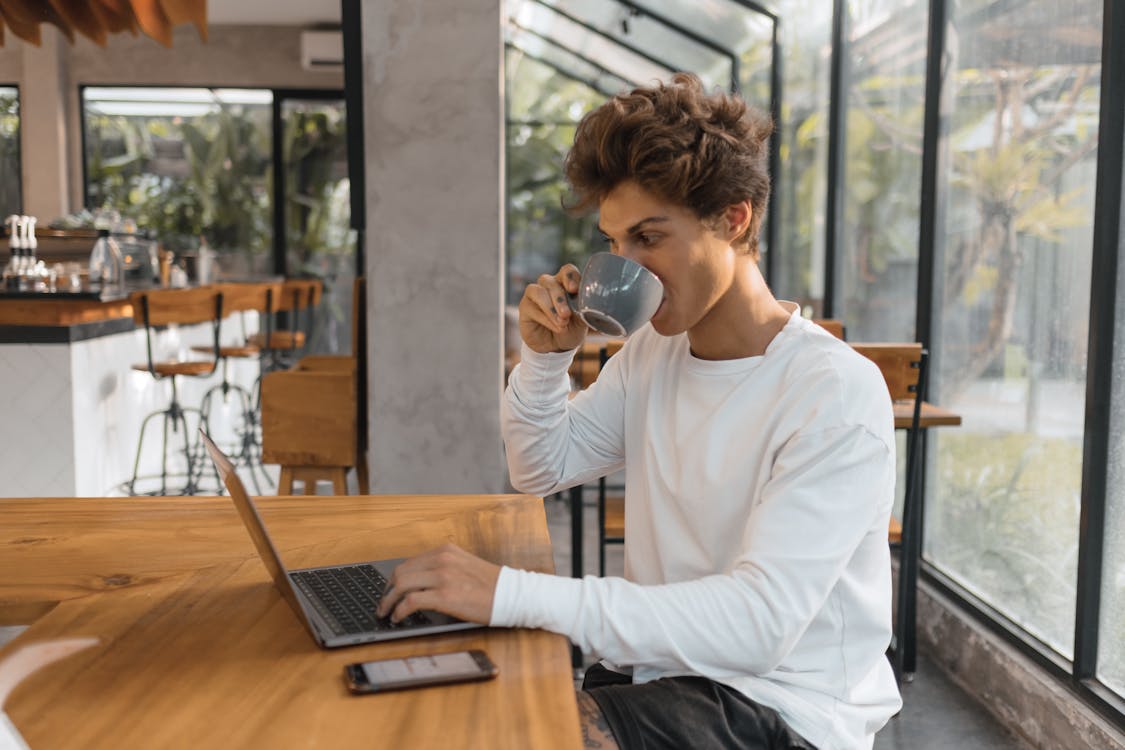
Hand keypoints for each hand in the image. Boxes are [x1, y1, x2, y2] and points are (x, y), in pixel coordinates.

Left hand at [375, 544, 500, 624]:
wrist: (511, 594)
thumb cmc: (491, 585)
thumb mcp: (464, 565)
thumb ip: (443, 567)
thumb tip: (419, 583)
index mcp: (445, 551)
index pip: (409, 562)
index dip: (395, 579)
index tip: (390, 589)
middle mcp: (442, 560)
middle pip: (400, 572)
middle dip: (387, 590)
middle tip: (384, 603)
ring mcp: (442, 577)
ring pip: (401, 585)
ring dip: (388, 601)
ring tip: (386, 612)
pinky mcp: (444, 596)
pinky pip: (411, 602)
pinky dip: (399, 611)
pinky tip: (398, 617)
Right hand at [518, 264, 586, 352]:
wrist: (557, 347)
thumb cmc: (571, 328)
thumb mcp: (582, 320)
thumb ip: (583, 308)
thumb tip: (586, 303)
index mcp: (565, 283)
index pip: (567, 271)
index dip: (570, 277)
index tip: (574, 289)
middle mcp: (549, 285)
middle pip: (551, 282)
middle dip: (560, 299)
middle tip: (566, 315)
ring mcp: (534, 294)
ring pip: (539, 292)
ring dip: (551, 308)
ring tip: (562, 323)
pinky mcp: (525, 307)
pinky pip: (532, 308)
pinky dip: (546, 319)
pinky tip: (556, 327)